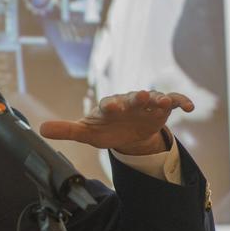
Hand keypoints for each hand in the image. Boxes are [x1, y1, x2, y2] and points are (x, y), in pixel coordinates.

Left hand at [39, 89, 193, 155]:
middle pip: (132, 97)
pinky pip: (172, 101)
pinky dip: (180, 101)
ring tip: (164, 102)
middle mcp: (128, 101)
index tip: (112, 108)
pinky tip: (189, 106)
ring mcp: (146, 104)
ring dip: (159, 98)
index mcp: (109, 106)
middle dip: (136, 98)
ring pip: (154, 97)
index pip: (109, 103)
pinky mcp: (160, 109)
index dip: (111, 105)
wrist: (126, 133)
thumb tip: (40, 129)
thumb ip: (66, 130)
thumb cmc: (105, 130)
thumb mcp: (86, 133)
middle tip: (141, 97)